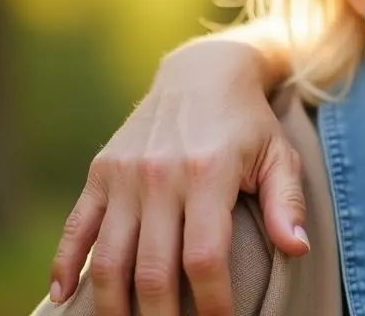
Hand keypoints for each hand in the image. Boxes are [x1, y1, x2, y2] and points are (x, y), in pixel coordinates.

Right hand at [48, 38, 308, 315]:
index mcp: (208, 173)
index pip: (205, 257)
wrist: (204, 73)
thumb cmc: (249, 124)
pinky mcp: (100, 173)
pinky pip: (77, 228)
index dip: (212, 301)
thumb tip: (298, 249)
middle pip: (152, 269)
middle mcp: (161, 175)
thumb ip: (286, 204)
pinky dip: (66, 266)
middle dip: (164, 315)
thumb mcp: (279, 156)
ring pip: (110, 259)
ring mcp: (125, 175)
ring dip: (116, 305)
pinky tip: (67, 298)